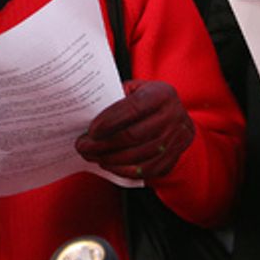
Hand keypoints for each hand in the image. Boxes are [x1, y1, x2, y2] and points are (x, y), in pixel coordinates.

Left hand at [75, 80, 195, 180]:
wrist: (177, 114)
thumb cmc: (148, 100)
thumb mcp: (136, 89)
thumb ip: (117, 96)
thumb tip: (87, 112)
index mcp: (161, 94)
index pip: (133, 108)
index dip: (110, 121)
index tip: (90, 131)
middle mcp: (173, 116)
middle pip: (133, 136)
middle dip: (103, 144)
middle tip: (82, 146)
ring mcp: (176, 139)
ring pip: (138, 156)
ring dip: (110, 159)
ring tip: (91, 156)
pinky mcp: (174, 157)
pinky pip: (146, 170)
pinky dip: (123, 170)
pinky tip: (108, 164)